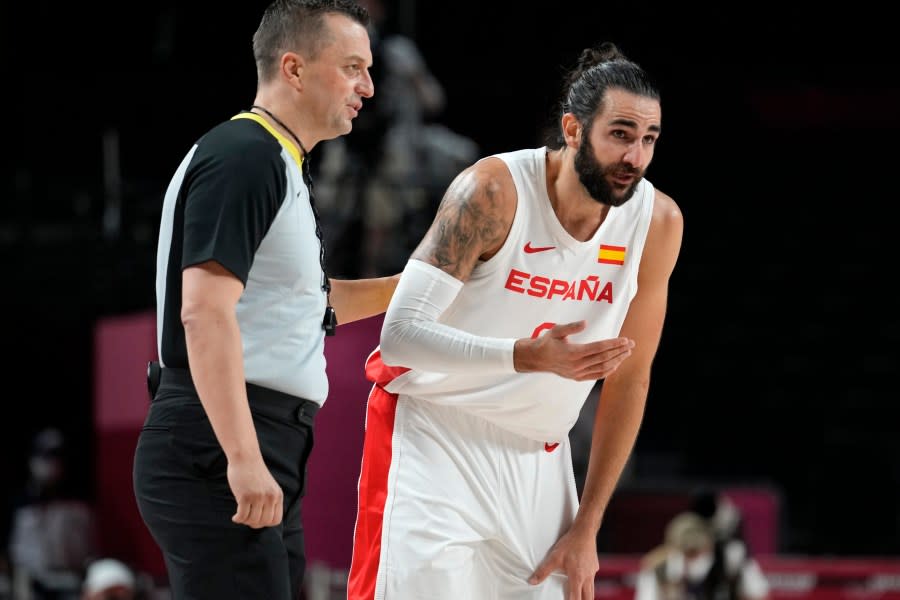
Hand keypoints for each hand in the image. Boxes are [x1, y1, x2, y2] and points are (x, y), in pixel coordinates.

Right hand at [227, 457, 283, 527]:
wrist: (245, 457)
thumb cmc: (254, 473)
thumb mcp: (268, 486)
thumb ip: (269, 500)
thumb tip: (261, 521)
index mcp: (278, 495)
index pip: (276, 520)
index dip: (266, 523)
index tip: (257, 519)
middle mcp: (270, 497)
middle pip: (264, 522)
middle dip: (254, 524)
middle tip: (247, 518)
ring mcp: (258, 497)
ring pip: (252, 520)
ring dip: (245, 521)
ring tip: (241, 515)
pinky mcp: (246, 496)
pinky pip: (242, 516)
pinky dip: (238, 519)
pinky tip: (235, 517)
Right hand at [514, 321, 634, 380]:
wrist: (536, 359)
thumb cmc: (547, 342)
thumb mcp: (556, 331)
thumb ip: (571, 326)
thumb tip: (585, 323)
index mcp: (573, 353)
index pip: (599, 348)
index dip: (614, 344)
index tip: (625, 340)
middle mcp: (577, 365)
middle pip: (604, 358)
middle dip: (619, 351)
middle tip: (631, 344)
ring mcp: (577, 373)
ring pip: (602, 367)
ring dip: (617, 360)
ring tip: (627, 353)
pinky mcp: (577, 377)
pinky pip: (596, 375)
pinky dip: (608, 371)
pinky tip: (616, 365)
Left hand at [528, 527, 598, 599]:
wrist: (584, 531)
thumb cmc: (570, 543)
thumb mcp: (554, 557)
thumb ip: (543, 571)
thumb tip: (532, 581)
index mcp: (577, 577)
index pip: (576, 598)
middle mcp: (587, 577)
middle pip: (588, 597)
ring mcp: (593, 572)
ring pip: (592, 590)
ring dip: (586, 595)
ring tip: (580, 596)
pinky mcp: (595, 566)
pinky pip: (593, 579)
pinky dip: (589, 584)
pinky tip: (583, 580)